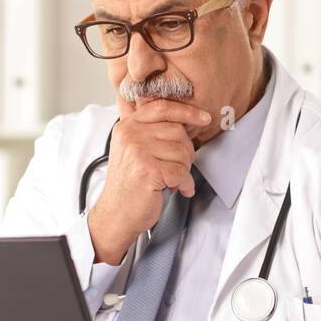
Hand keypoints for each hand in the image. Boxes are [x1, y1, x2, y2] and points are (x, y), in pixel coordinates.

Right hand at [87, 96, 212, 263]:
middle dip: (185, 152)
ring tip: (171, 179)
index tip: (203, 118)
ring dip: (184, 170)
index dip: (187, 111)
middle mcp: (130, 135)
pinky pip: (181, 172)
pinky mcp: (147, 170)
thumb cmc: (129, 184)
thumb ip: (150, 132)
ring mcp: (137, 151)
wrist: (116, 213)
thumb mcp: (133, 150)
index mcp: (127, 126)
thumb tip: (184, 120)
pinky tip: (177, 188)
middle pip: (178, 131)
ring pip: (182, 152)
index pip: (162, 107)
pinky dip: (184, 184)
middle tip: (177, 167)